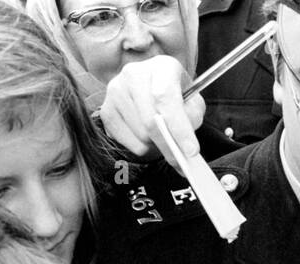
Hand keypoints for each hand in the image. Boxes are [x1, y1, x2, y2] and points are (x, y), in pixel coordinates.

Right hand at [99, 55, 205, 171]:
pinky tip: (149, 136)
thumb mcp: (193, 101)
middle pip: (150, 120)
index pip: (165, 97)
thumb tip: (184, 142)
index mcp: (161, 66)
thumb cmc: (177, 95)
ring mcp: (115, 91)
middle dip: (169, 145)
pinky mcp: (106, 111)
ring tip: (164, 136)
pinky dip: (144, 148)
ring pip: (141, 135)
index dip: (179, 127)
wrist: (154, 88)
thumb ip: (192, 117)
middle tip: (181, 159)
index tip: (191, 151)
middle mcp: (133, 73)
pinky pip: (129, 143)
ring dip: (156, 145)